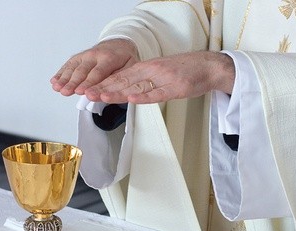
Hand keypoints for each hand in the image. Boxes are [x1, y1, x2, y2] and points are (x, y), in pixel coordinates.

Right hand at [50, 39, 138, 96]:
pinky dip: (61, 73)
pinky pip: (69, 65)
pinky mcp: (79, 57)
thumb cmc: (124, 59)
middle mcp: (95, 55)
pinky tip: (54, 81)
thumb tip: (115, 91)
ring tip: (57, 88)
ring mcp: (85, 55)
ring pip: (73, 67)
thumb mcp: (130, 67)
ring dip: (64, 78)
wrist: (118, 44)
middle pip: (82, 71)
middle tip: (66, 92)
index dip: (89, 83)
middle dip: (73, 82)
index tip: (82, 92)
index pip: (98, 73)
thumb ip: (122, 78)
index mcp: (109, 58)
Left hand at [84, 51, 234, 103]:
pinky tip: (131, 99)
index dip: (104, 83)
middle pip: (124, 81)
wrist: (208, 67)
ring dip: (118, 92)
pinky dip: (143, 96)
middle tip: (88, 94)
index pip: (121, 76)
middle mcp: (151, 71)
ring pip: (137, 86)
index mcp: (147, 68)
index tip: (89, 89)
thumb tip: (125, 91)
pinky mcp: (174, 87)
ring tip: (102, 96)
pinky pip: (157, 93)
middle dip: (105, 88)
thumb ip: (143, 83)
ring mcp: (162, 79)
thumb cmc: (185, 72)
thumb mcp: (160, 75)